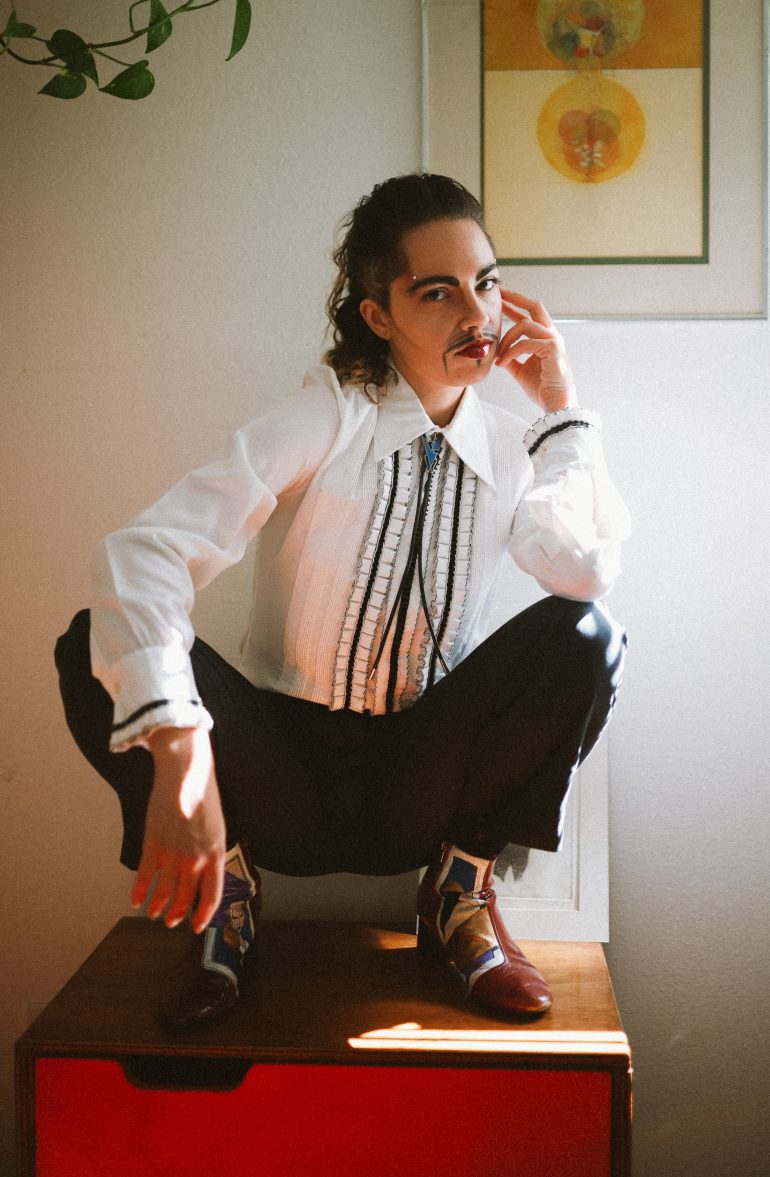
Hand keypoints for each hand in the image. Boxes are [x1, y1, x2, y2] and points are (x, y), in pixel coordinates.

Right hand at [132, 727, 225, 932]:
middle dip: (177, 914)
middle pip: (185, 898)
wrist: (185, 775)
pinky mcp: (153, 845)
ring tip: (153, 913)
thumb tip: (202, 872)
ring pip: (163, 891)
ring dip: (157, 905)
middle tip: (170, 921)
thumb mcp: (216, 827)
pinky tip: (135, 900)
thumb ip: (209, 851)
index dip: (203, 915)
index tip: (196, 927)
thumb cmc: (203, 796)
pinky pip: (144, 876)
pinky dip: (139, 890)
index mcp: (215, 854)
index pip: (211, 895)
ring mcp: (173, 855)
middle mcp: (195, 860)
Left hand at [494, 288, 576, 412]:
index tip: (500, 298)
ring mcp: (554, 340)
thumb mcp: (521, 370)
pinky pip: (525, 343)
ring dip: (506, 339)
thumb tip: (497, 354)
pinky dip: (510, 352)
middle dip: (514, 298)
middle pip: (534, 306)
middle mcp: (552, 335)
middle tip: (498, 295)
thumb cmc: (542, 389)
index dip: (515, 305)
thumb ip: (511, 358)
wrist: (555, 404)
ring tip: (498, 357)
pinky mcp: (553, 349)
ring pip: (524, 325)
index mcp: (546, 338)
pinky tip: (502, 364)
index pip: (530, 315)